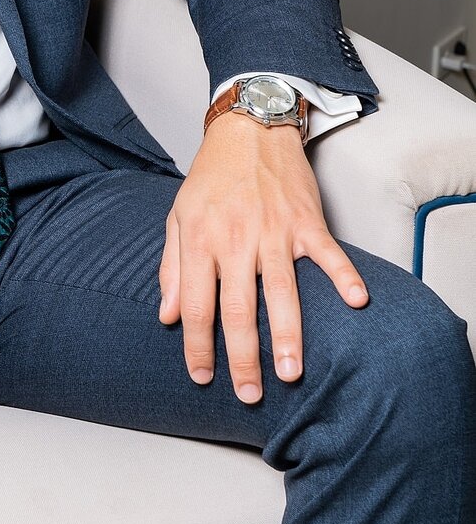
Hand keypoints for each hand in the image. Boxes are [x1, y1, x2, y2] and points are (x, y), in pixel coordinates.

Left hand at [157, 114, 368, 402]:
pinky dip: (343, 277)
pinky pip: (328, 254)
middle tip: (249, 394)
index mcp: (201, 240)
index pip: (197, 305)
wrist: (248, 130)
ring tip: (292, 372)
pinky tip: (356, 303)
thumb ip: (172, 268)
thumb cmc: (210, 178)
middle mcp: (237, 239)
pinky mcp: (306, 221)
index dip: (197, 345)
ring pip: (282, 290)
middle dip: (244, 356)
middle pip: (239, 308)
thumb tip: (167, 316)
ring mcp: (274, 230)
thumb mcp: (178, 217)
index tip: (203, 377)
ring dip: (289, 335)